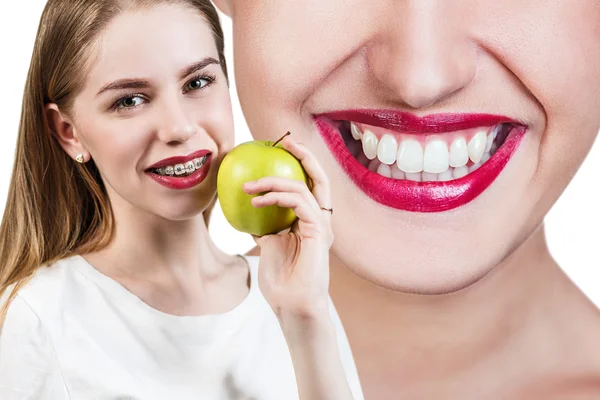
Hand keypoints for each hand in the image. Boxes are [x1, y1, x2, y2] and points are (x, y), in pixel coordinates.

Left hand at [242, 136, 332, 319]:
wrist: (291, 305)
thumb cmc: (280, 280)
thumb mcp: (267, 245)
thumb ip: (264, 225)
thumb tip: (247, 208)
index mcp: (312, 221)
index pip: (310, 184)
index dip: (300, 163)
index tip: (279, 149)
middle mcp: (321, 220)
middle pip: (319, 178)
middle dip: (303, 156)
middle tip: (283, 142)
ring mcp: (322, 226)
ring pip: (304, 187)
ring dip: (274, 180)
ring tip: (248, 184)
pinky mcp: (319, 233)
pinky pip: (300, 203)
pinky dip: (277, 196)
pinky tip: (256, 199)